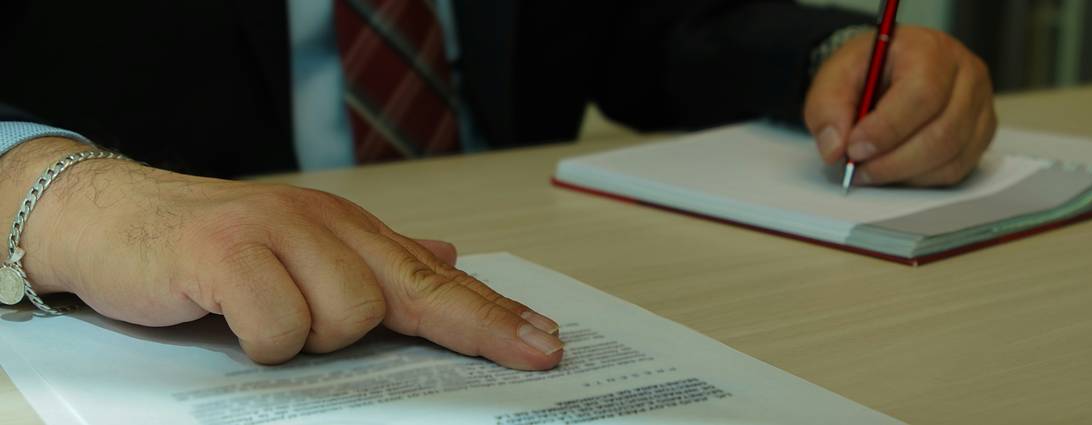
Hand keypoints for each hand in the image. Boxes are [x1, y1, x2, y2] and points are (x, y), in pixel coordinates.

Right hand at [1, 138, 563, 368]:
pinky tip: (233, 319)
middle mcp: (324, 224)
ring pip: (346, 317)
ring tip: (266, 321)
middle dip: (467, 328)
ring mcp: (276, 233)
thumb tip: (446, 252)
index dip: (493, 316)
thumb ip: (373, 260)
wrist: (113, 219)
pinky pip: (279, 322)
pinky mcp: (225, 252)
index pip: (435, 279)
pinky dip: (262, 339)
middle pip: (413, 291)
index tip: (544, 347)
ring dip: (310, 338)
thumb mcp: (303, 252)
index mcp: (348, 231)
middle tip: (516, 353)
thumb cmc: (214, 248)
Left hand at [804, 26, 996, 185]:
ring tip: (869, 171)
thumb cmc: (868, 70)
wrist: (890, 68)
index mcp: (931, 50)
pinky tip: (894, 170)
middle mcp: (966, 75)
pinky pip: (957, 169)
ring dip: (904, 174)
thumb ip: (828, 107)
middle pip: (943, 132)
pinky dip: (920, 178)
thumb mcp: (835, 76)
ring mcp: (980, 105)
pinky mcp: (981, 133)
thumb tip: (835, 149)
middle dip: (893, 161)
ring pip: (951, 156)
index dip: (887, 129)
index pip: (922, 94)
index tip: (854, 149)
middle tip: (857, 169)